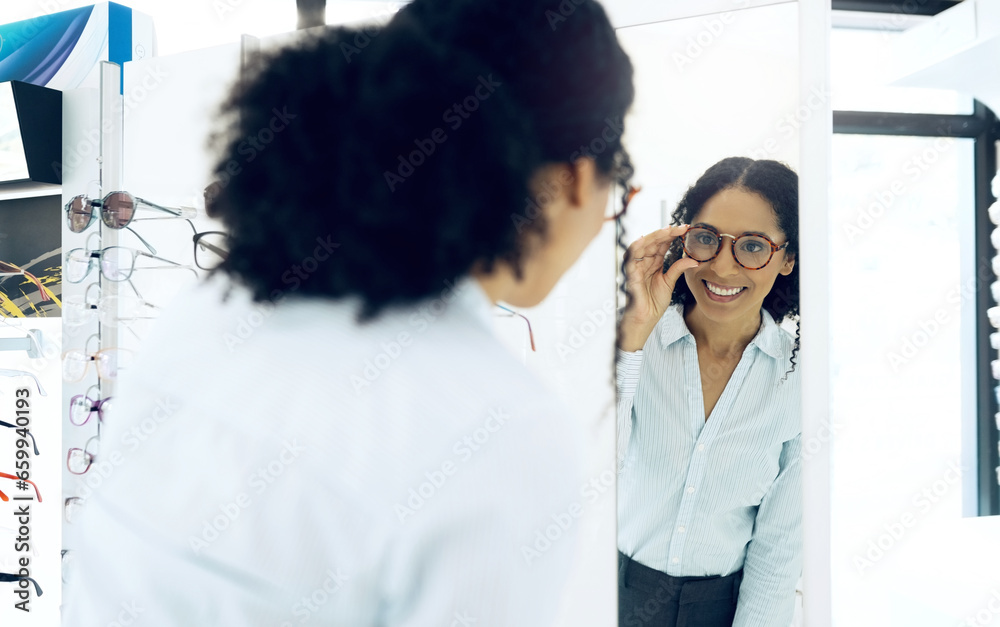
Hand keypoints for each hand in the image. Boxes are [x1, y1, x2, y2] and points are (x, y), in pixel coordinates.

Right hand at [618, 226, 698, 350]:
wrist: (646, 318)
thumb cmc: (654, 302)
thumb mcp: (670, 282)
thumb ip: (678, 268)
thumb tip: (694, 259)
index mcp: (653, 263)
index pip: (662, 244)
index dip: (672, 235)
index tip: (685, 229)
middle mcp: (644, 262)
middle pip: (653, 242)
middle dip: (666, 233)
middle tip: (681, 227)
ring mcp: (636, 267)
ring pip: (643, 245)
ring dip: (655, 236)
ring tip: (668, 230)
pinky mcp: (630, 274)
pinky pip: (630, 258)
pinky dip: (636, 247)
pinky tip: (644, 239)